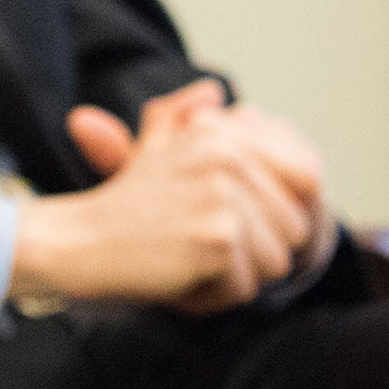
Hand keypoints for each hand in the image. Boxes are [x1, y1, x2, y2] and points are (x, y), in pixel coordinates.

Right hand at [10, 80, 325, 312]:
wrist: (78, 242)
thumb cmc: (121, 202)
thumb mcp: (152, 146)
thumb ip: (183, 115)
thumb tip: (213, 91)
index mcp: (223, 134)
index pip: (310, 174)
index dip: (288, 210)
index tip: (248, 226)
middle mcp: (229, 157)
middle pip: (297, 228)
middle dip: (256, 250)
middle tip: (199, 243)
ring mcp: (225, 197)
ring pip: (278, 263)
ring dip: (236, 276)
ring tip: (188, 257)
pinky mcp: (218, 240)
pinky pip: (248, 290)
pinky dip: (214, 296)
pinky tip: (178, 277)